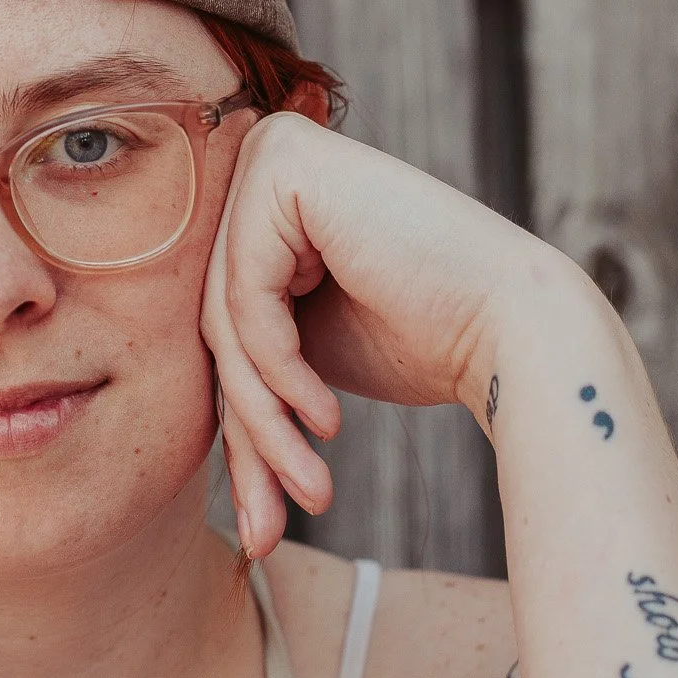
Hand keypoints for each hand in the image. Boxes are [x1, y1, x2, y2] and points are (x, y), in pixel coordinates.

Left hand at [199, 111, 593, 556]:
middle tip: (270, 526)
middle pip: (218, 320)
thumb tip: (156, 430)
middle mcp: (260, 155)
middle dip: (249, 434)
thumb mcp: (304, 355)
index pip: (223, 318)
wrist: (520, 331)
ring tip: (309, 490)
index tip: (262, 515)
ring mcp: (270, 151)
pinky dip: (280, 371)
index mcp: (263, 193)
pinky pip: (248, 298)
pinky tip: (326, 419)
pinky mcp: (283, 166)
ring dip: (265, 422)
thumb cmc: (425, 341)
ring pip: (226, 319)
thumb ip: (239, 358)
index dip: (243, 422)